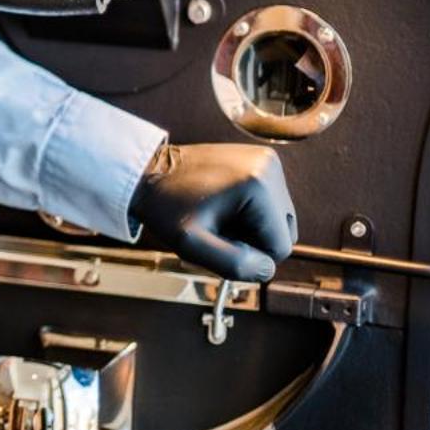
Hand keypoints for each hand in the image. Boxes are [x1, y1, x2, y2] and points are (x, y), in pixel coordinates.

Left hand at [130, 142, 296, 282]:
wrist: (146, 172)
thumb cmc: (164, 206)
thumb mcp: (191, 244)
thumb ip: (233, 264)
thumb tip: (267, 269)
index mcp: (259, 186)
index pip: (280, 247)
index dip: (249, 255)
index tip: (217, 240)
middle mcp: (270, 167)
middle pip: (283, 232)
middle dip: (251, 240)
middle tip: (215, 230)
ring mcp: (266, 160)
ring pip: (277, 219)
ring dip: (250, 227)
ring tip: (216, 216)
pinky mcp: (260, 160)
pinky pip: (269, 203)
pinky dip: (249, 212)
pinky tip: (221, 204)